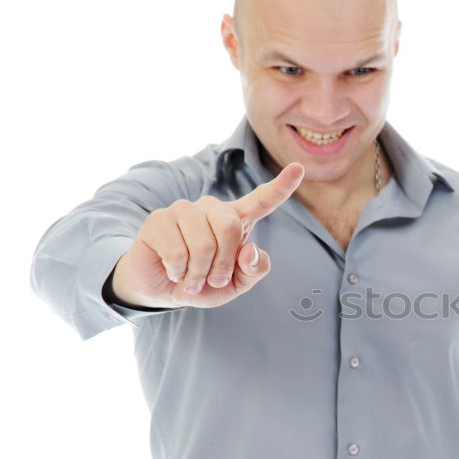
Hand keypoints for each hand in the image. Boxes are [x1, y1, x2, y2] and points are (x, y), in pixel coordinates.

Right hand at [110, 162, 304, 308]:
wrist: (163, 290)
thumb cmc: (203, 283)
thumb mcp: (236, 284)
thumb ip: (254, 270)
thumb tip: (250, 249)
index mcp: (236, 220)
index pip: (262, 200)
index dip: (282, 186)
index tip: (298, 168)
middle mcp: (212, 209)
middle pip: (230, 226)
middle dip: (222, 264)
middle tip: (212, 279)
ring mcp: (184, 210)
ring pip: (204, 243)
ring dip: (199, 272)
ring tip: (190, 276)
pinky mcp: (159, 218)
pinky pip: (178, 251)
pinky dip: (178, 271)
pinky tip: (172, 269)